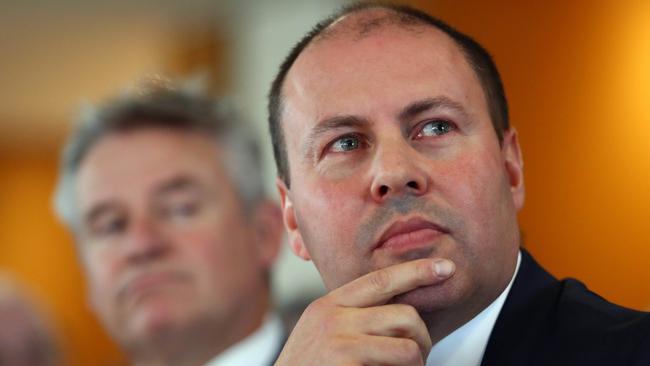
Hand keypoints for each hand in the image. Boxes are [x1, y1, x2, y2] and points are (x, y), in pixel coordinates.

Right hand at [275, 258, 454, 365]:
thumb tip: (401, 309)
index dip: (416, 271)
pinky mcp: (347, 362)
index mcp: (329, 303)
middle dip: (423, 336)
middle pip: (404, 314)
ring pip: (408, 345)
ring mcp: (339, 342)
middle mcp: (333, 317)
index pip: (381, 279)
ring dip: (418, 360)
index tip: (446, 268)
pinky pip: (399, 362)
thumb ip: (352, 314)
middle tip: (421, 354)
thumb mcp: (322, 330)